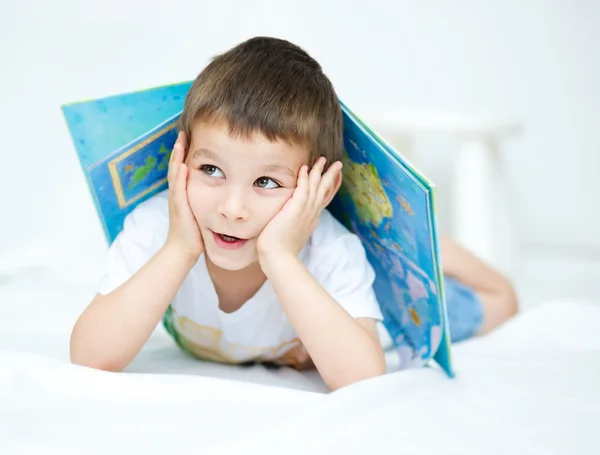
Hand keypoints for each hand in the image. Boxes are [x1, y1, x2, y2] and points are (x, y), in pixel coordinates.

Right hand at [164, 131, 203, 259]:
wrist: (183, 249)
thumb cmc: (195, 232)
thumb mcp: (202, 211)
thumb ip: (208, 200)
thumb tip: (221, 192)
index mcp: (183, 193)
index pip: (182, 168)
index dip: (184, 153)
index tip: (190, 138)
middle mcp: (177, 194)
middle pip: (176, 166)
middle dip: (179, 149)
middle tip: (183, 132)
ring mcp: (177, 200)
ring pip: (175, 174)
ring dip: (176, 157)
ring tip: (180, 141)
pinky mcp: (180, 208)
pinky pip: (178, 190)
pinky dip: (179, 177)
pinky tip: (183, 166)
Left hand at [257, 157, 342, 264]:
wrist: (278, 258)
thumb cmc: (280, 252)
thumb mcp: (292, 237)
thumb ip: (294, 228)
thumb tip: (291, 227)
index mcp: (311, 220)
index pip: (323, 200)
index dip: (330, 188)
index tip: (335, 178)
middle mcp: (311, 214)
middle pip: (324, 191)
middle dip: (331, 176)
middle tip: (338, 164)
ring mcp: (305, 211)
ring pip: (315, 187)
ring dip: (319, 172)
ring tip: (323, 159)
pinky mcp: (296, 209)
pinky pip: (302, 189)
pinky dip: (304, 178)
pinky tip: (305, 167)